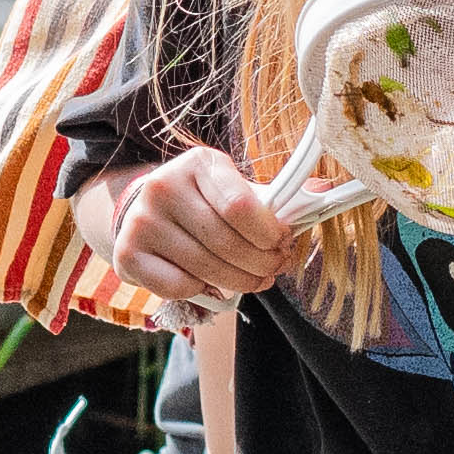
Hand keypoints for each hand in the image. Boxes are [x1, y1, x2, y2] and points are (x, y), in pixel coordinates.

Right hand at [70, 144, 309, 318]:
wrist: (141, 210)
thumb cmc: (203, 201)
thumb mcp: (236, 188)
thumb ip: (277, 195)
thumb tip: (325, 192)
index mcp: (199, 163)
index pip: (242, 207)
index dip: (270, 234)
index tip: (283, 243)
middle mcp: (164, 187)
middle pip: (228, 244)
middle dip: (262, 264)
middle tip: (274, 269)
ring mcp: (141, 222)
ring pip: (208, 269)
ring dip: (242, 282)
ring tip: (255, 279)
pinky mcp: (127, 255)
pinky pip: (181, 286)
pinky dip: (205, 291)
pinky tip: (213, 281)